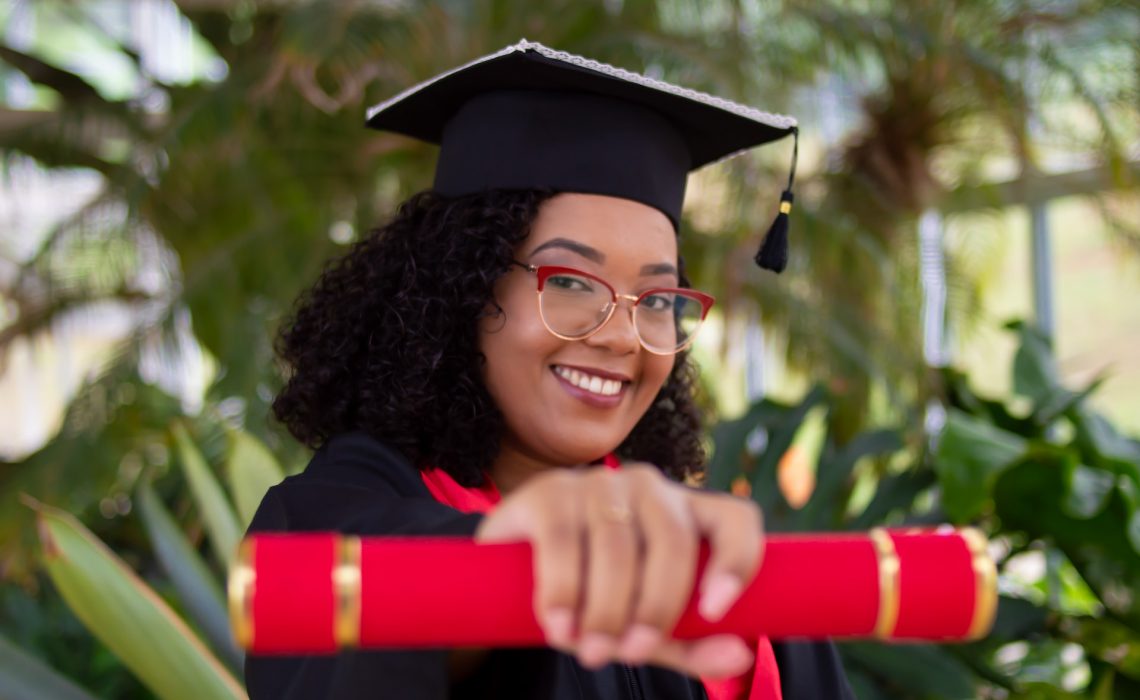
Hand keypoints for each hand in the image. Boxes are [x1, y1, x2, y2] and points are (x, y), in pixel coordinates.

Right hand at [475, 463, 763, 678]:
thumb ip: (690, 643)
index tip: (716, 611)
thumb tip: (739, 657)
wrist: (513, 575)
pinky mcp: (549, 491)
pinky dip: (564, 590)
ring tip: (590, 651)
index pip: (736, 520)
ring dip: (605, 608)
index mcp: (687, 514)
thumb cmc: (595, 597)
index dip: (737, 560)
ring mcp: (598, 484)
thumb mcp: (644, 627)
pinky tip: (559, 624)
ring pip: (617, 545)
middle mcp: (649, 488)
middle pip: (673, 540)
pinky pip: (563, 541)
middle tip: (631, 654)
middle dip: (656, 606)